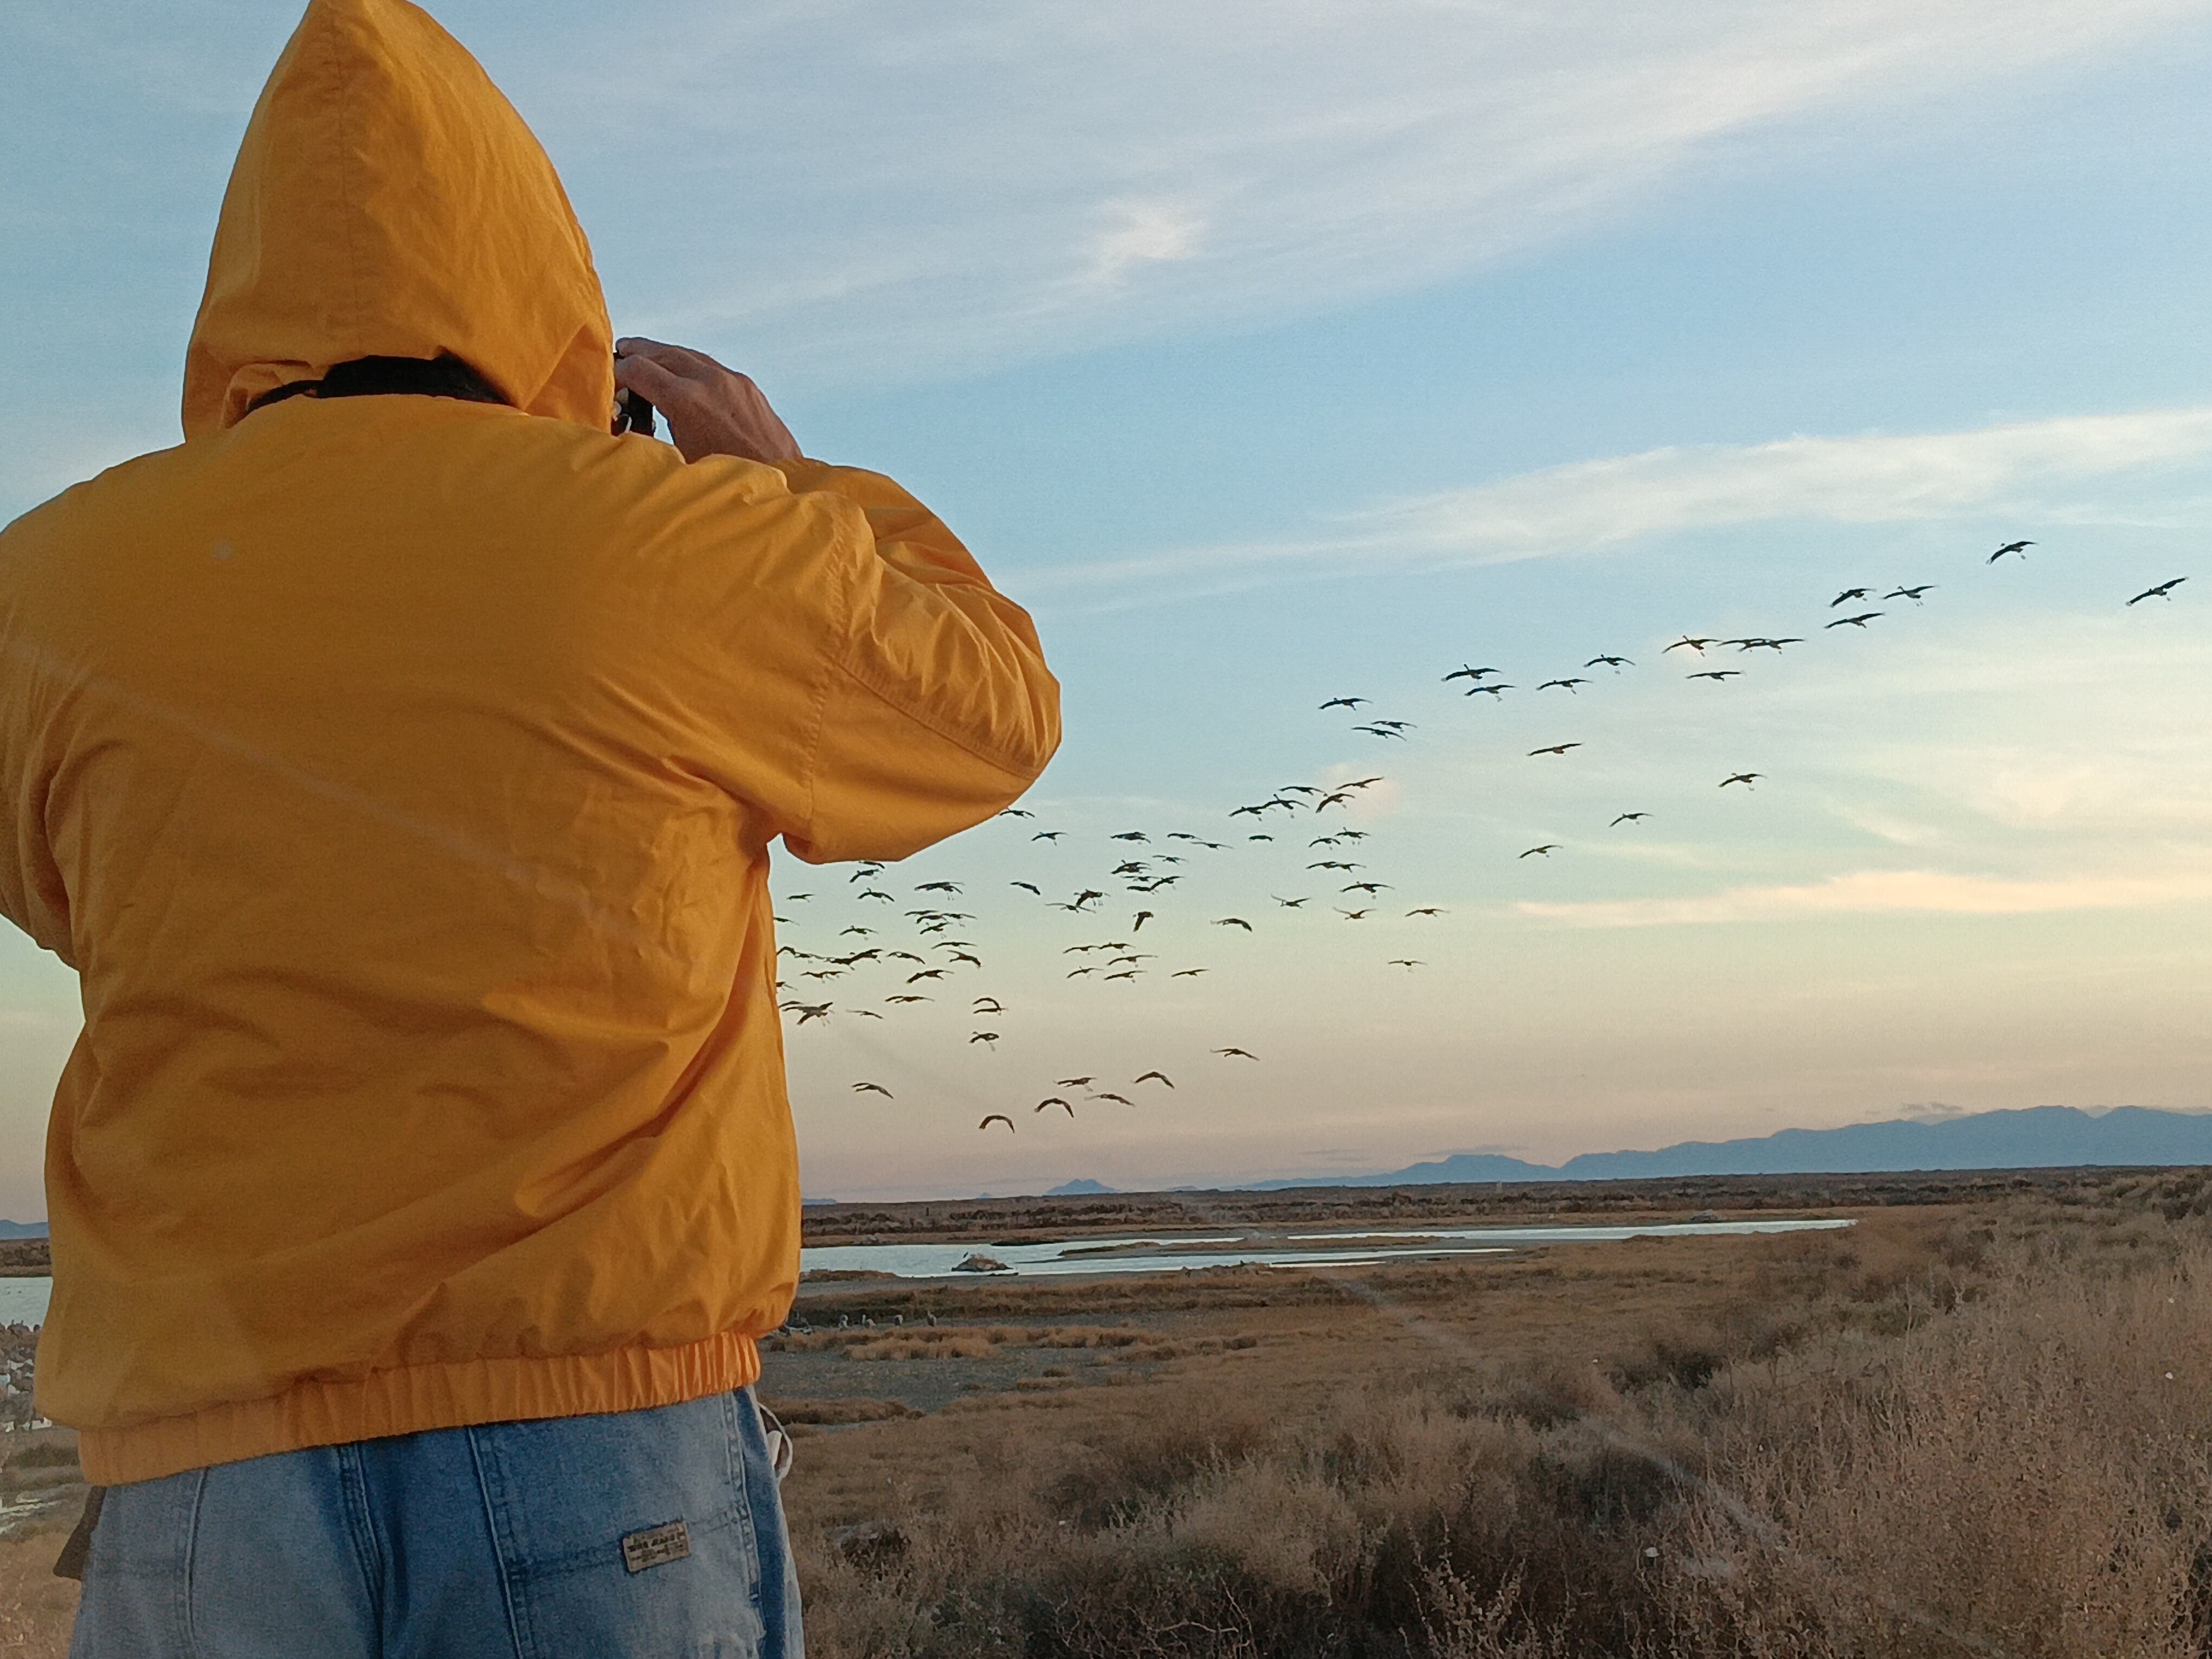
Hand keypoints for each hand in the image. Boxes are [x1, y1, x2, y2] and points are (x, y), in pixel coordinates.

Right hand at [613, 338, 801, 464]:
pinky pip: (711, 366)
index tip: (609, 380)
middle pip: (662, 352)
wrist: (782, 483)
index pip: (638, 369)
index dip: (617, 372)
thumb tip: (628, 427)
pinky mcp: (749, 387)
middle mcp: (710, 382)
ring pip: (688, 354)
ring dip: (664, 355)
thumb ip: (651, 438)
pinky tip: (682, 375)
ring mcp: (733, 381)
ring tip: (647, 358)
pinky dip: (690, 365)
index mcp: (687, 400)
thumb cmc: (731, 481)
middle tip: (620, 351)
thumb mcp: (678, 462)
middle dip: (637, 351)